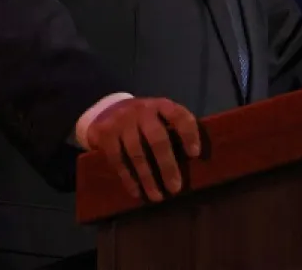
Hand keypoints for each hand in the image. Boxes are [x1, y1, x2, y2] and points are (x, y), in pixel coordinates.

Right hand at [81, 97, 200, 201]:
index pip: (179, 115)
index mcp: (161, 105)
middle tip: (175, 188)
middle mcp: (142, 111)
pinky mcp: (105, 134)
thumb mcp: (159, 116)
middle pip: (157, 139)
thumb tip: (193, 159)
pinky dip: (129, 179)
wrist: (107, 110)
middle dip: (167, 165)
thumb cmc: (144, 119)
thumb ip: (173, 129)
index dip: (189, 134)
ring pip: (137, 153)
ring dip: (148, 178)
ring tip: (157, 197)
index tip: (195, 155)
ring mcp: (122, 122)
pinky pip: (118, 161)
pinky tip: (137, 192)